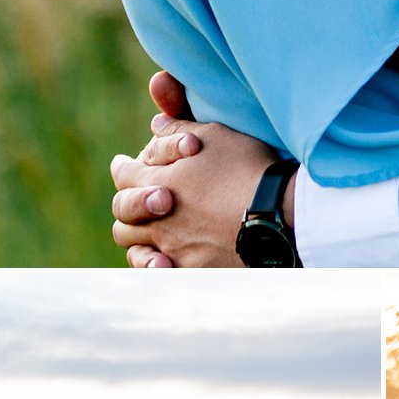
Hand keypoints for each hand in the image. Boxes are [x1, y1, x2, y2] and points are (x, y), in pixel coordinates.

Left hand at [110, 119, 275, 266]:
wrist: (275, 214)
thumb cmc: (247, 170)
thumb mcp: (215, 136)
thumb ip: (178, 130)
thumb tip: (156, 124)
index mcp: (156, 181)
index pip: (124, 174)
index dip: (124, 169)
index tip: (124, 166)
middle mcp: (156, 218)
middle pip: (123, 214)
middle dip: (128, 205)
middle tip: (139, 203)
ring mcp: (171, 248)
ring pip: (135, 248)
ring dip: (138, 239)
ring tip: (151, 237)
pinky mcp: (190, 271)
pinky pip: (160, 274)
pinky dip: (157, 267)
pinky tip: (166, 263)